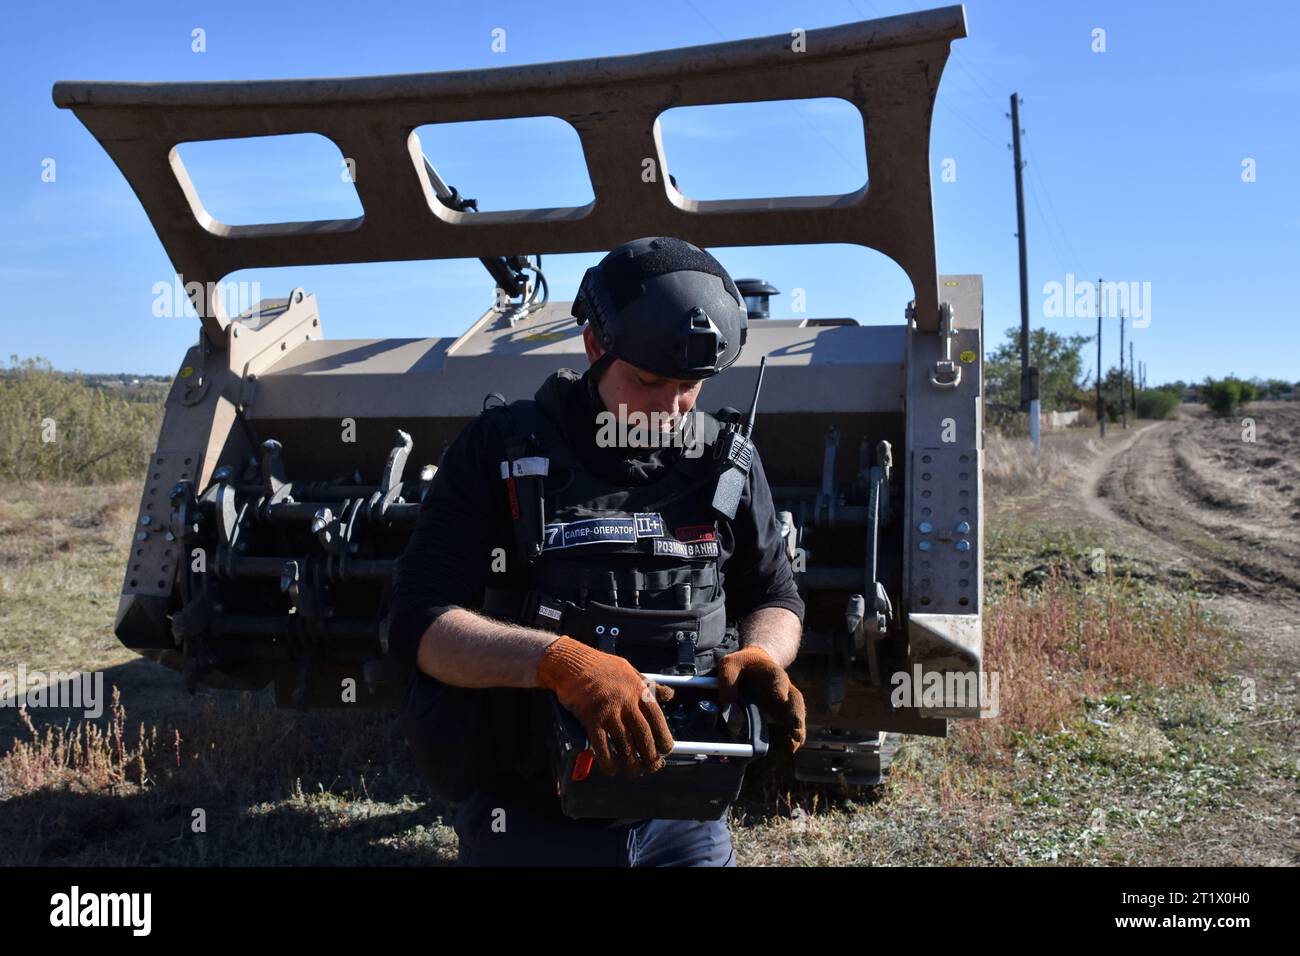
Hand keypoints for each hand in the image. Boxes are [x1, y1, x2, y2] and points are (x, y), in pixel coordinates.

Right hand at [536, 636, 675, 776]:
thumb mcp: (630, 670)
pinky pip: (602, 746)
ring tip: (634, 772)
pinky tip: (611, 769)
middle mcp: (626, 702)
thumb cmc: (600, 666)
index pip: (657, 719)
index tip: (665, 751)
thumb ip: (649, 685)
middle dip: (650, 756)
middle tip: (652, 767)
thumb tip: (669, 694)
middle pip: (643, 736)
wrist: (570, 663)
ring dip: (631, 763)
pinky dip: (608, 761)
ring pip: (624, 745)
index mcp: (638, 690)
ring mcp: (608, 711)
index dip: (663, 738)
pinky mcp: (591, 718)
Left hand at [715, 646, 806, 751]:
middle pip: (795, 698)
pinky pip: (790, 725)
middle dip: (796, 713)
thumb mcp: (730, 665)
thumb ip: (727, 679)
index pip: (777, 677)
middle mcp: (783, 686)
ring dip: (797, 728)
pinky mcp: (782, 713)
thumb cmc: (742, 665)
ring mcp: (785, 701)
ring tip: (794, 743)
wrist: (756, 664)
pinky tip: (790, 748)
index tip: (780, 698)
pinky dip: (792, 736)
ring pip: (796, 713)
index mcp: (770, 671)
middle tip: (795, 727)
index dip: (779, 687)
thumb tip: (727, 702)